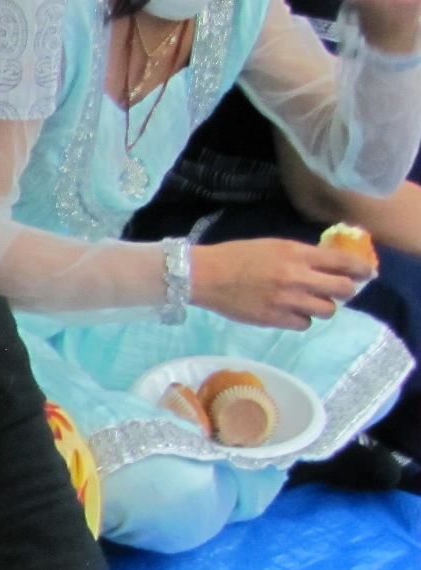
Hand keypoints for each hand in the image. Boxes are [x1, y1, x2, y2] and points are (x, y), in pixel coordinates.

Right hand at [192, 236, 370, 327]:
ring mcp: (286, 300)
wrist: (204, 275)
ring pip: (327, 310)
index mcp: (297, 254)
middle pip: (342, 290)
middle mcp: (296, 277)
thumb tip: (328, 265)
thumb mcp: (274, 245)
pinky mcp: (273, 319)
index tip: (366, 274)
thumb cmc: (237, 255)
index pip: (344, 262)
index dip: (361, 270)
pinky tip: (290, 312)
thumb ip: (302, 255)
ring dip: (323, 307)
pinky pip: (303, 324)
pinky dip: (301, 319)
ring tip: (310, 302)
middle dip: (344, 291)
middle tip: (335, 290)